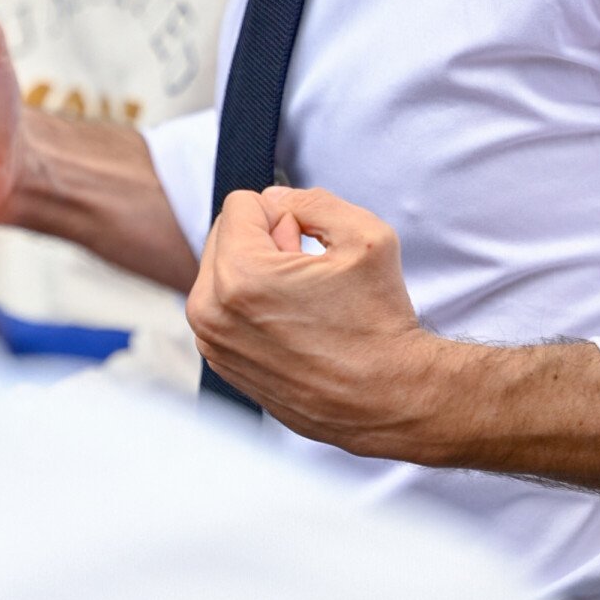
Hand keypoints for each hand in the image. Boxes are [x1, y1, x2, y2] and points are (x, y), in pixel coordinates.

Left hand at [188, 187, 443, 455]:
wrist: (388, 399)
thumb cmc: (380, 323)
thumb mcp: (364, 235)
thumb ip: (311, 200)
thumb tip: (275, 201)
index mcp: (239, 275)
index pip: (241, 204)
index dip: (286, 216)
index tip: (309, 249)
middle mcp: (211, 310)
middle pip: (225, 234)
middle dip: (265, 242)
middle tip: (308, 276)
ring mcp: (212, 342)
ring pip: (223, 270)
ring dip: (258, 273)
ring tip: (303, 303)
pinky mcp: (220, 362)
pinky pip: (225, 306)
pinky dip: (252, 305)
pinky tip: (294, 327)